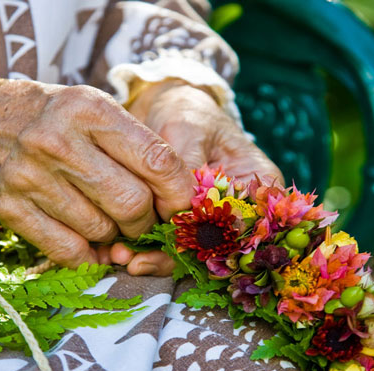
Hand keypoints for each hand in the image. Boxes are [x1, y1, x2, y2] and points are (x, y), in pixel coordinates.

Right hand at [0, 80, 194, 268]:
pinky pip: (67, 251)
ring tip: (107, 223)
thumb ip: (136, 145)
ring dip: (114, 237)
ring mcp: (29, 175)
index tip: (180, 206)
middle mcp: (58, 141)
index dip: (178, 193)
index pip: (156, 160)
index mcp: (89, 110)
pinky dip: (87, 256)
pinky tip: (89, 245)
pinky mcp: (8, 207)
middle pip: (131, 203)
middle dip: (145, 222)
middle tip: (140, 220)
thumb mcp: (93, 109)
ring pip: (101, 231)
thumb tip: (176, 198)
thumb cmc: (50, 117)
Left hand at [107, 80, 283, 275]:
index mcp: (256, 183)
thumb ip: (187, 168)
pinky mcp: (182, 222)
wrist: (166, 108)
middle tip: (136, 260)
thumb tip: (182, 211)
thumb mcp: (188, 130)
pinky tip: (117, 251)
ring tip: (119, 256)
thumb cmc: (187, 112)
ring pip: (188, 251)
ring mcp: (208, 218)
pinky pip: (168, 244)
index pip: (245, 224)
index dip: (215, 243)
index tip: (180, 247)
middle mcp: (236, 208)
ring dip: (154, 257)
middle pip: (215, 247)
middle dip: (174, 256)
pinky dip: (143, 250)